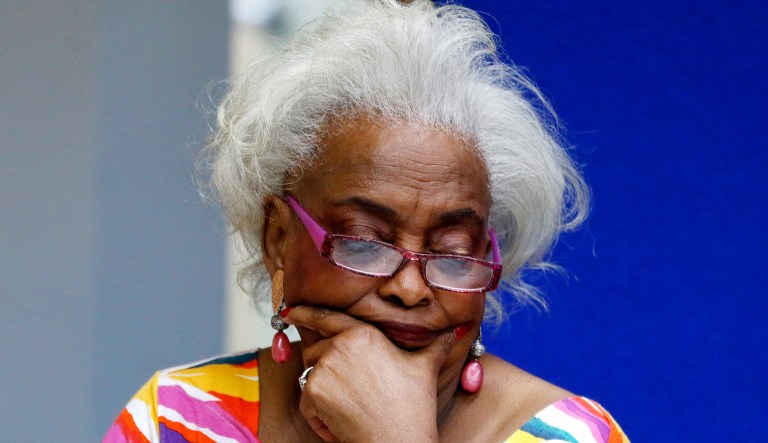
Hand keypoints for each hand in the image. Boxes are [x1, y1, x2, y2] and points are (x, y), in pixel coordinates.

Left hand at [283, 305, 455, 442]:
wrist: (397, 440)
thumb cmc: (412, 406)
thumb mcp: (425, 367)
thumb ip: (437, 344)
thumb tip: (457, 329)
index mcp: (362, 333)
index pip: (326, 317)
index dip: (304, 312)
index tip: (290, 311)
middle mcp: (338, 346)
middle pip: (316, 349)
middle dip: (325, 366)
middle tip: (348, 389)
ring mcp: (323, 369)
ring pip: (310, 374)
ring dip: (322, 391)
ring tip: (351, 406)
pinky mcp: (312, 393)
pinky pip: (306, 400)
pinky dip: (318, 413)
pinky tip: (341, 421)